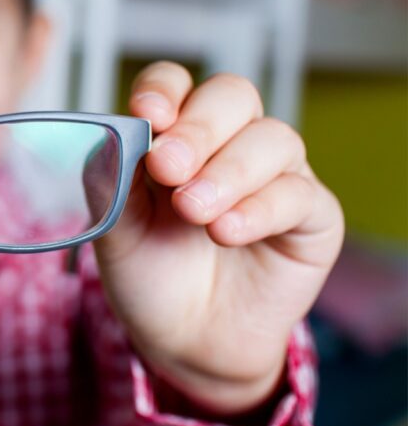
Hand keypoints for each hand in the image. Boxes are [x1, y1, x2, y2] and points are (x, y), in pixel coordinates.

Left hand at [93, 62, 343, 413]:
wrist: (183, 341)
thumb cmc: (149, 272)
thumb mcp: (115, 228)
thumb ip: (114, 181)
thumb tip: (117, 136)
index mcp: (174, 133)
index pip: (175, 84)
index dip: (164, 88)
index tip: (147, 112)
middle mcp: (228, 143)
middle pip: (232, 96)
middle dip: (199, 128)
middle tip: (167, 166)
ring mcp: (274, 176)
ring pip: (273, 139)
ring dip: (229, 171)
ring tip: (194, 211)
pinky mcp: (311, 217)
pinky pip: (299, 194)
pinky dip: (261, 208)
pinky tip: (227, 231)